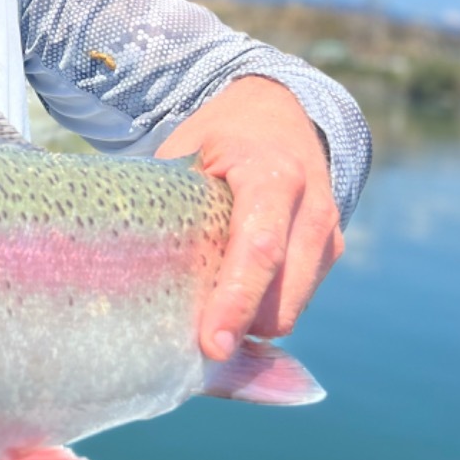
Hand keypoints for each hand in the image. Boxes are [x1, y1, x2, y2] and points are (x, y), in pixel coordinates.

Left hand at [156, 76, 342, 360]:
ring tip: (206, 319)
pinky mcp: (331, 251)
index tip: (212, 345)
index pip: (259, 249)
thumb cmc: (219, 136)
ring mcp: (328, 232)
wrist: (279, 112)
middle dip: (242, 328)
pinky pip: (297, 300)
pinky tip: (229, 302)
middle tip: (193, 346)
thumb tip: (129, 262)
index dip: (234, 301)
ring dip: (252, 323)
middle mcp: (313, 206)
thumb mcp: (187, 151)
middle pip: (283, 294)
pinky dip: (264, 311)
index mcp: (272, 174)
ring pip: (292, 306)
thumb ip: (172, 204)